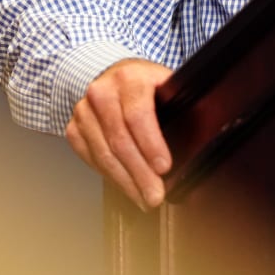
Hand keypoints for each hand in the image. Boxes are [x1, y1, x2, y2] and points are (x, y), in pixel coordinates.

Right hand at [65, 58, 173, 210]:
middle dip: (140, 173)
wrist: (114, 76)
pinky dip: (111, 177)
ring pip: (104, 154)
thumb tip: (201, 139)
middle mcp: (102, 92)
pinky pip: (92, 159)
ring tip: (143, 197)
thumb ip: (180, 106)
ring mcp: (84, 111)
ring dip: (126, 181)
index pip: (137, 115)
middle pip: (120, 140)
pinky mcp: (74, 129)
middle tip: (155, 194)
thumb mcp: (165, 85)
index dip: (151, 144)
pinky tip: (126, 186)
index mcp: (129, 78)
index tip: (164, 167)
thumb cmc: (144, 85)